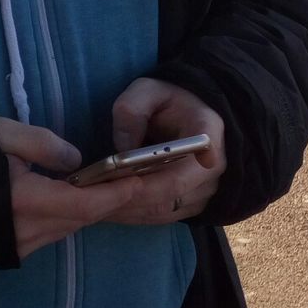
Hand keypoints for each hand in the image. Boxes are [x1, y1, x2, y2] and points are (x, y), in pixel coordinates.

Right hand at [0, 116, 141, 258]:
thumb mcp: (0, 133)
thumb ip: (42, 143)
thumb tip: (74, 159)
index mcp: (27, 200)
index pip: (85, 204)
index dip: (115, 194)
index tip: (138, 181)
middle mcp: (28, 230)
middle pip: (80, 219)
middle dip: (106, 202)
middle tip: (127, 180)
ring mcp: (18, 244)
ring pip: (65, 229)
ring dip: (86, 211)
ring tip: (103, 188)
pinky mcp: (9, 248)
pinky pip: (49, 234)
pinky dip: (66, 218)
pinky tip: (68, 200)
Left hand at [105, 78, 226, 223]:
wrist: (190, 115)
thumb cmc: (168, 101)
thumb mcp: (148, 90)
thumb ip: (132, 109)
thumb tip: (122, 147)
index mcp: (207, 133)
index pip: (191, 165)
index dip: (161, 181)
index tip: (130, 183)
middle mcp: (213, 170)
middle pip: (170, 195)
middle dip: (130, 197)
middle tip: (95, 196)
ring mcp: (206, 191)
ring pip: (164, 210)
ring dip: (129, 210)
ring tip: (95, 204)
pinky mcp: (193, 205)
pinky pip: (163, 217)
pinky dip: (135, 215)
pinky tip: (108, 209)